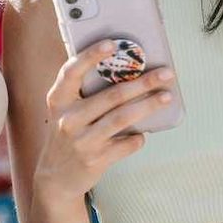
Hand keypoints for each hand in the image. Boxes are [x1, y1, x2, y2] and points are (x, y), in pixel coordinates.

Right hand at [34, 39, 174, 200]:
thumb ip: (85, 91)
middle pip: (112, 95)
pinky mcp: (96, 159)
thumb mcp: (65, 110)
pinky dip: (138, 137)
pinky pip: (126, 144)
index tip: (112, 44)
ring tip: (167, 97)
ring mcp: (82, 140)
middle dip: (143, 83)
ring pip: (123, 118)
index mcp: (58, 99)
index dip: (91, 55)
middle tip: (165, 73)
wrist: (55, 177)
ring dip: (149, 105)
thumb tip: (126, 68)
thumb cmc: (67, 133)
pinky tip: (144, 132)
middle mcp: (68, 119)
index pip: (72, 71)